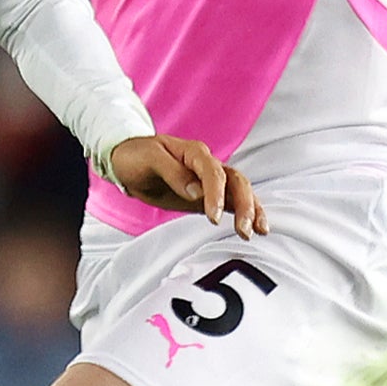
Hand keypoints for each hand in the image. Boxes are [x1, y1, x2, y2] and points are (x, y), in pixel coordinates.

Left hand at [105, 136, 266, 236]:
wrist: (128, 161)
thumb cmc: (136, 156)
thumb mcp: (148, 159)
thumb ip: (172, 173)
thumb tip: (196, 193)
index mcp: (194, 153)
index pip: (213, 172)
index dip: (216, 194)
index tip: (214, 217)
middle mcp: (208, 164)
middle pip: (236, 181)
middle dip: (244, 205)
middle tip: (244, 230)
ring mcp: (211, 180)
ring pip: (241, 191)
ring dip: (252, 210)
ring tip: (258, 232)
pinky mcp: (209, 195)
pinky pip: (233, 202)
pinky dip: (246, 213)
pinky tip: (256, 228)